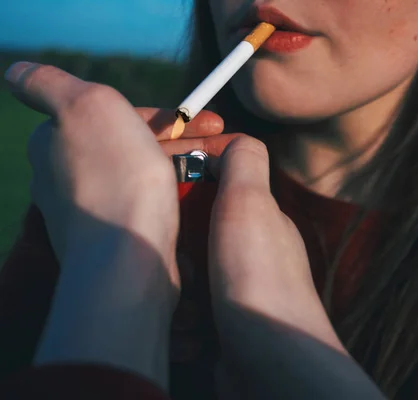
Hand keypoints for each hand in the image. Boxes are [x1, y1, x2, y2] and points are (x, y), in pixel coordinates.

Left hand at [3, 62, 234, 386]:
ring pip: (147, 176)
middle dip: (182, 140)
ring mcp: (95, 211)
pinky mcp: (118, 239)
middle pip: (135, 144)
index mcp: (56, 143)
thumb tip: (16, 73)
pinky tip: (198, 201)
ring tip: (220, 170)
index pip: (117, 116)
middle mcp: (68, 177)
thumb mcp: (85, 104)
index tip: (206, 118)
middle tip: (223, 142)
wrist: (128, 255)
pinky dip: (177, 198)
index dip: (166, 115)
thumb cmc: (115, 177)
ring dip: (186, 167)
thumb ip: (48, 81)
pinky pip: (152, 208)